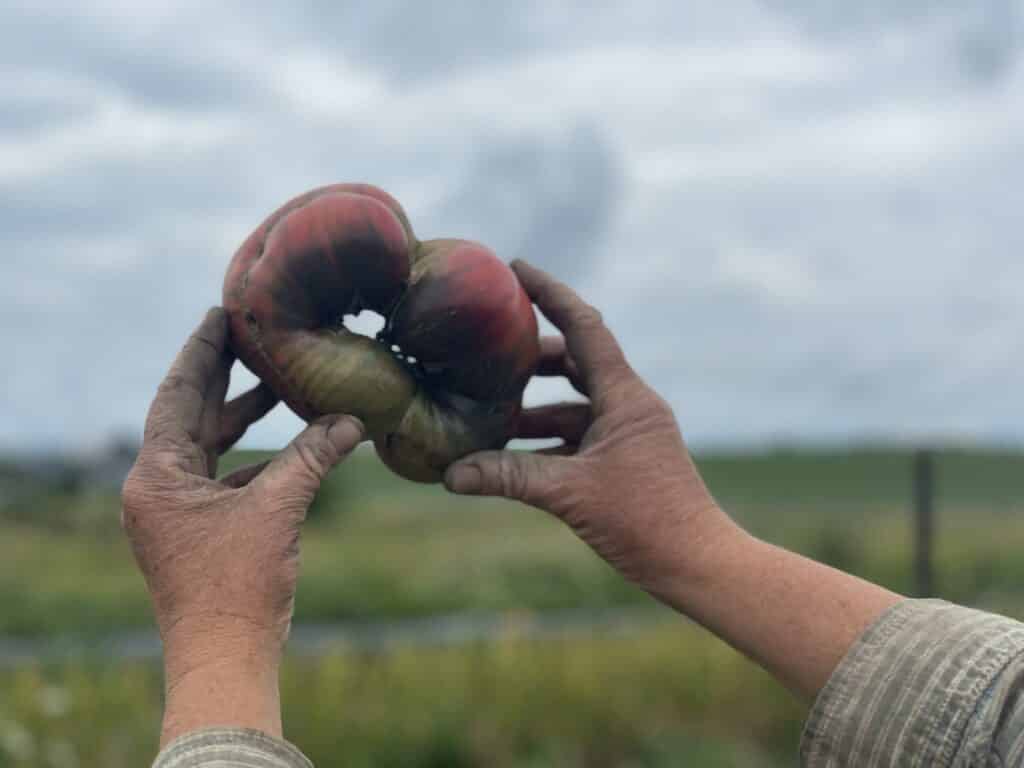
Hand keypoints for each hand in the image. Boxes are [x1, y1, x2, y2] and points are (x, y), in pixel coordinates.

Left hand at [122, 308, 363, 743]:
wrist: (225, 656)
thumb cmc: (238, 587)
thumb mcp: (276, 511)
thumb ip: (311, 458)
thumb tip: (353, 420)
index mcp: (157, 476)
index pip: (176, 395)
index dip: (201, 352)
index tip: (219, 312)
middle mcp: (158, 487)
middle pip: (190, 414)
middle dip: (222, 375)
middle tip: (250, 332)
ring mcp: (177, 509)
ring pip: (210, 445)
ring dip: (242, 415)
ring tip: (278, 380)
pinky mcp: (198, 528)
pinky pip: (226, 475)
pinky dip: (256, 455)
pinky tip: (292, 440)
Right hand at [446, 263, 901, 699]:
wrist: (697, 563)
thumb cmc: (648, 523)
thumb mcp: (570, 494)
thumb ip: (508, 479)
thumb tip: (449, 475)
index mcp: (626, 396)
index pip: (584, 327)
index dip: (549, 293)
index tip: (515, 268)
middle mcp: (629, 405)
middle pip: (575, 361)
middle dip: (530, 357)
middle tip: (487, 352)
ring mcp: (627, 433)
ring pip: (572, 404)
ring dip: (532, 407)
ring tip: (485, 412)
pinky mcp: (622, 460)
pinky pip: (576, 437)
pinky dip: (543, 442)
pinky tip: (508, 457)